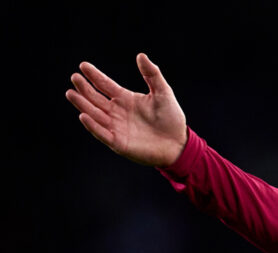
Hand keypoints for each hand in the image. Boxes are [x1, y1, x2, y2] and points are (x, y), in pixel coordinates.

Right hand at [66, 53, 187, 166]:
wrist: (179, 144)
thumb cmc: (171, 118)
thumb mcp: (163, 93)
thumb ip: (152, 75)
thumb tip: (141, 55)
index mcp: (126, 99)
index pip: (105, 85)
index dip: (94, 76)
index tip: (83, 65)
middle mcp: (117, 112)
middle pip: (96, 98)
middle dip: (84, 88)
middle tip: (75, 77)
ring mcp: (117, 127)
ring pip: (95, 114)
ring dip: (83, 104)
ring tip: (71, 93)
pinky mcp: (119, 143)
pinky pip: (102, 133)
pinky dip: (93, 126)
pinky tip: (84, 115)